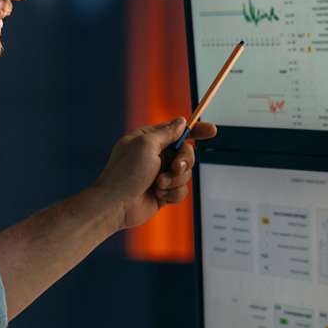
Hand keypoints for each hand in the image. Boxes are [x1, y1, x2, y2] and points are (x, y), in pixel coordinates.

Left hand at [91, 119, 216, 229]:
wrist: (116, 205)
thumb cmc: (125, 173)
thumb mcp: (146, 144)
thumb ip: (167, 133)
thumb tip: (181, 122)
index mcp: (150, 139)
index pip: (178, 131)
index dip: (196, 130)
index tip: (212, 131)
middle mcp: (156, 155)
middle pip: (187, 153)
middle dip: (184, 162)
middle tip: (174, 168)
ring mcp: (160, 174)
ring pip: (186, 174)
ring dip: (175, 180)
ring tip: (158, 184)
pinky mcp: (163, 192)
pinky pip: (181, 190)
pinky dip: (172, 193)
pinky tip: (158, 195)